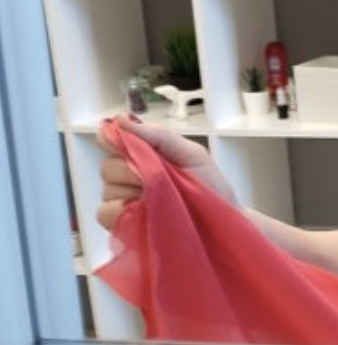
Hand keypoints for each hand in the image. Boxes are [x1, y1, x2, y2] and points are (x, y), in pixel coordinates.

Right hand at [97, 117, 237, 230]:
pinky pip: (106, 213)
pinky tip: (144, 213)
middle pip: (107, 166)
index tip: (133, 149)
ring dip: (132, 193)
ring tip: (160, 199)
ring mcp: (125, 200)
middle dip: (132, 171)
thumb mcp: (192, 154)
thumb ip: (159, 136)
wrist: (223, 222)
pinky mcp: (125, 224)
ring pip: (106, 190)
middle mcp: (129, 175)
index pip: (110, 139)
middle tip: (160, 180)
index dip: (115, 142)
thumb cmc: (212, 187)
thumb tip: (121, 120)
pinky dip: (122, 212)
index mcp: (143, 153)